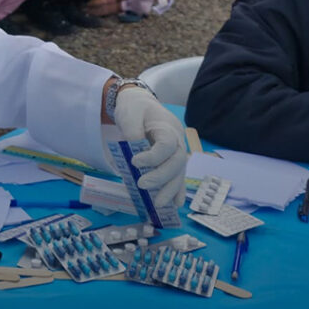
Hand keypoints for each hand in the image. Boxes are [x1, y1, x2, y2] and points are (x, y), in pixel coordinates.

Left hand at [113, 88, 186, 208]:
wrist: (140, 103)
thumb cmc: (135, 108)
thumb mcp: (129, 114)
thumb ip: (132, 132)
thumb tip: (135, 151)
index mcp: (167, 127)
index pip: (167, 145)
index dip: (153, 157)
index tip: (134, 162)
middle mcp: (177, 141)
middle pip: (177, 162)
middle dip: (161, 177)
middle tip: (142, 185)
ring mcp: (177, 151)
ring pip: (179, 172)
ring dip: (170, 189)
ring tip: (158, 204)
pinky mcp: (171, 159)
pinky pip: (177, 175)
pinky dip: (176, 189)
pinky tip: (175, 204)